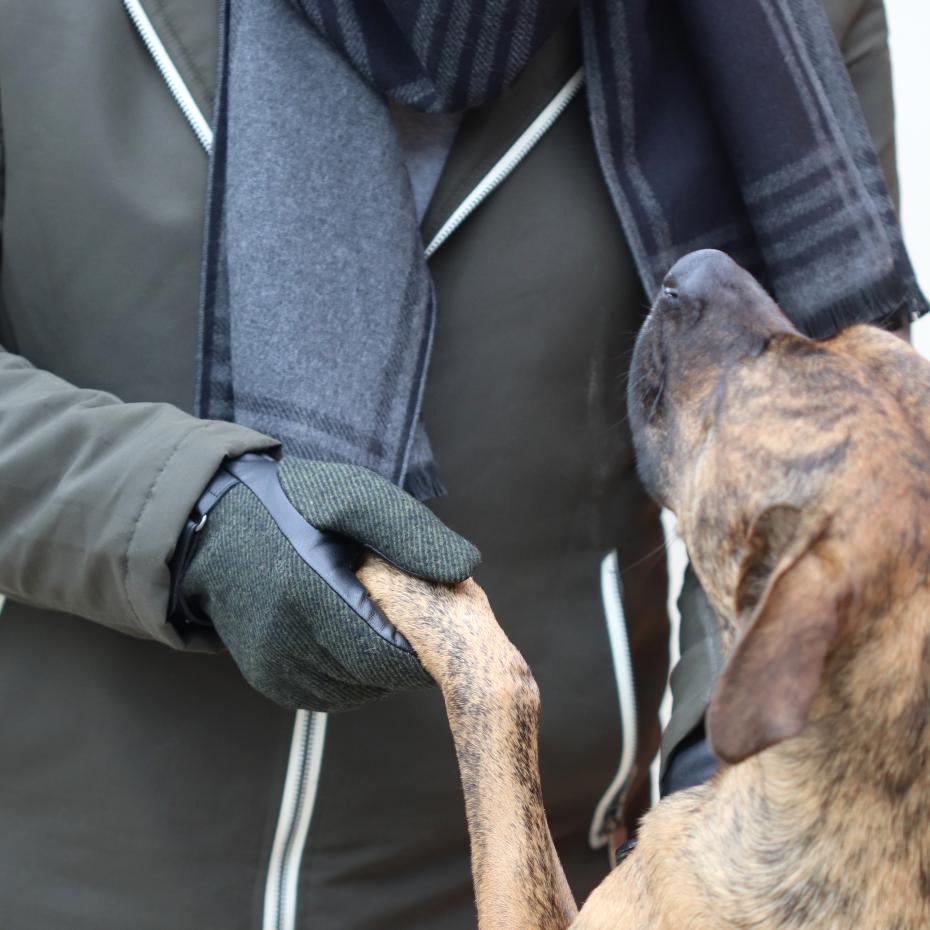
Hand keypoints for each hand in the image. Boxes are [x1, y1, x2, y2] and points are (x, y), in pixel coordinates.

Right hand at [181, 456, 479, 710]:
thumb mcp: (356, 497)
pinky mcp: (269, 680)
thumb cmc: (296, 507)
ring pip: (359, 689)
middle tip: (406, 611)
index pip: (389, 653)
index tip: (433, 616)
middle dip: (405, 651)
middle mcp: (286, 641)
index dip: (422, 643)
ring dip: (379, 662)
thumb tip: (465, 571)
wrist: (217, 528)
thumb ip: (409, 532)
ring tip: (372, 614)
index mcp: (310, 592)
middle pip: (378, 675)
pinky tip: (347, 631)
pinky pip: (333, 693)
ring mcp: (274, 667)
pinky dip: (353, 671)